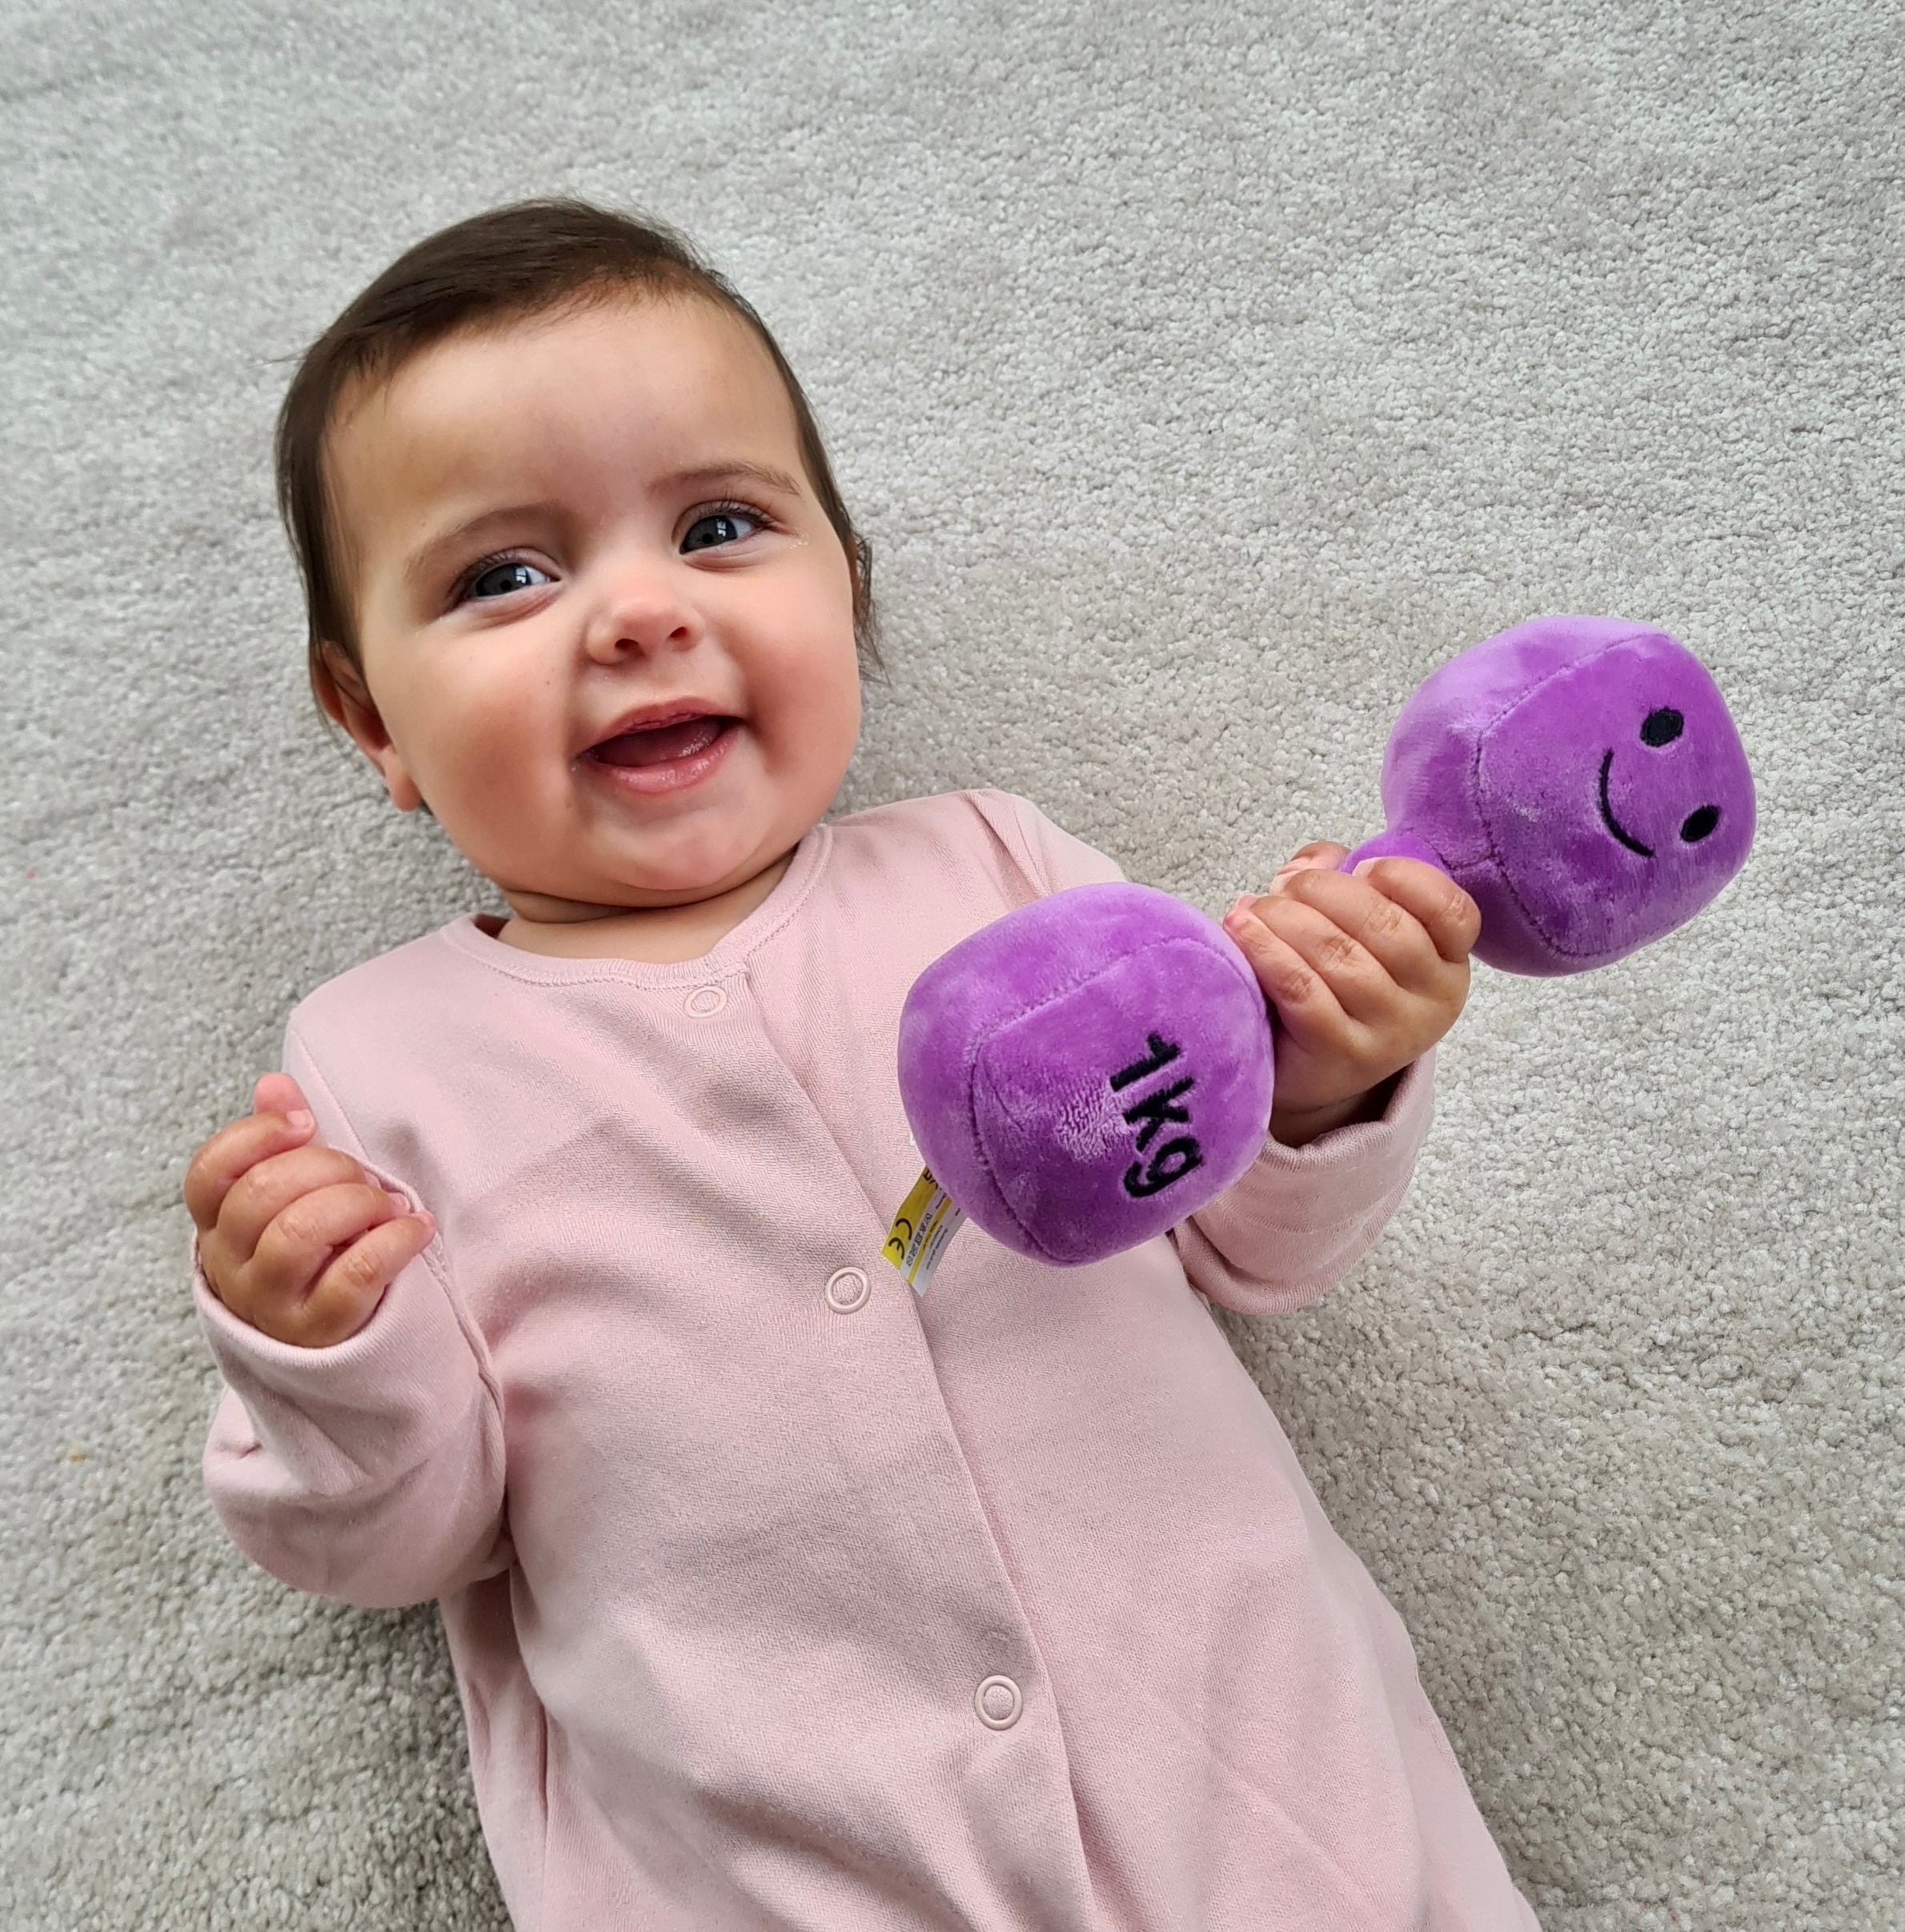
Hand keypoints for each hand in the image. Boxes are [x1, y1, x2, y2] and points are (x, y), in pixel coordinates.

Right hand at [183, 1071, 435, 1347]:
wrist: (347, 1350)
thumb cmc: (321, 1257)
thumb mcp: (295, 1198)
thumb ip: (281, 1143)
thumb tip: (273, 1084)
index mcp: (220, 1227)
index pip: (209, 1173)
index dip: (257, 1136)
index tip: (307, 1123)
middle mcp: (233, 1267)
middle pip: (262, 1194)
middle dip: (327, 1168)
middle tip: (364, 1178)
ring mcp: (270, 1304)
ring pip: (299, 1233)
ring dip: (358, 1205)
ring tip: (389, 1206)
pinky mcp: (319, 1332)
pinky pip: (355, 1275)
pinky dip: (394, 1241)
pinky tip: (416, 1229)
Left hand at [1222, 843, 1480, 1146]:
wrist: (1309, 1069)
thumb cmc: (1333, 984)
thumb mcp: (1350, 928)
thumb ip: (1340, 878)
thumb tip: (1317, 859)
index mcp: (1448, 962)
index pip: (1451, 911)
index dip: (1404, 878)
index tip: (1361, 870)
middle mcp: (1432, 1001)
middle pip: (1385, 926)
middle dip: (1322, 891)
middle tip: (1283, 887)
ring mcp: (1392, 1034)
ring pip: (1339, 956)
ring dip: (1285, 919)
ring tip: (1252, 910)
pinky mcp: (1343, 1056)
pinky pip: (1303, 991)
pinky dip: (1267, 952)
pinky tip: (1241, 931)